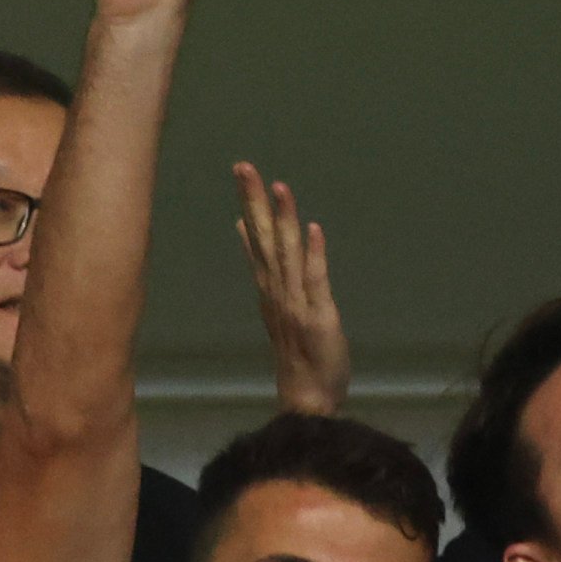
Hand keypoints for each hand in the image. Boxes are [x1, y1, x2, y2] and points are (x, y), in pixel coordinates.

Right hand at [234, 160, 353, 415]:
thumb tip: (246, 231)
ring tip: (280, 186)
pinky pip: (315, 279)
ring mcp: (296, 301)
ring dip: (284, 219)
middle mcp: (277, 289)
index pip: (257, 236)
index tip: (242, 170)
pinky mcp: (318, 314)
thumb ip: (264, 267)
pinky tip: (313, 228)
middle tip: (244, 166)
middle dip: (255, 200)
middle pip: (265, 238)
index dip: (251, 202)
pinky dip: (314, 253)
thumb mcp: (277, 303)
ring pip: (287, 253)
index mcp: (269, 285)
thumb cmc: (298, 353)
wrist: (307, 396)